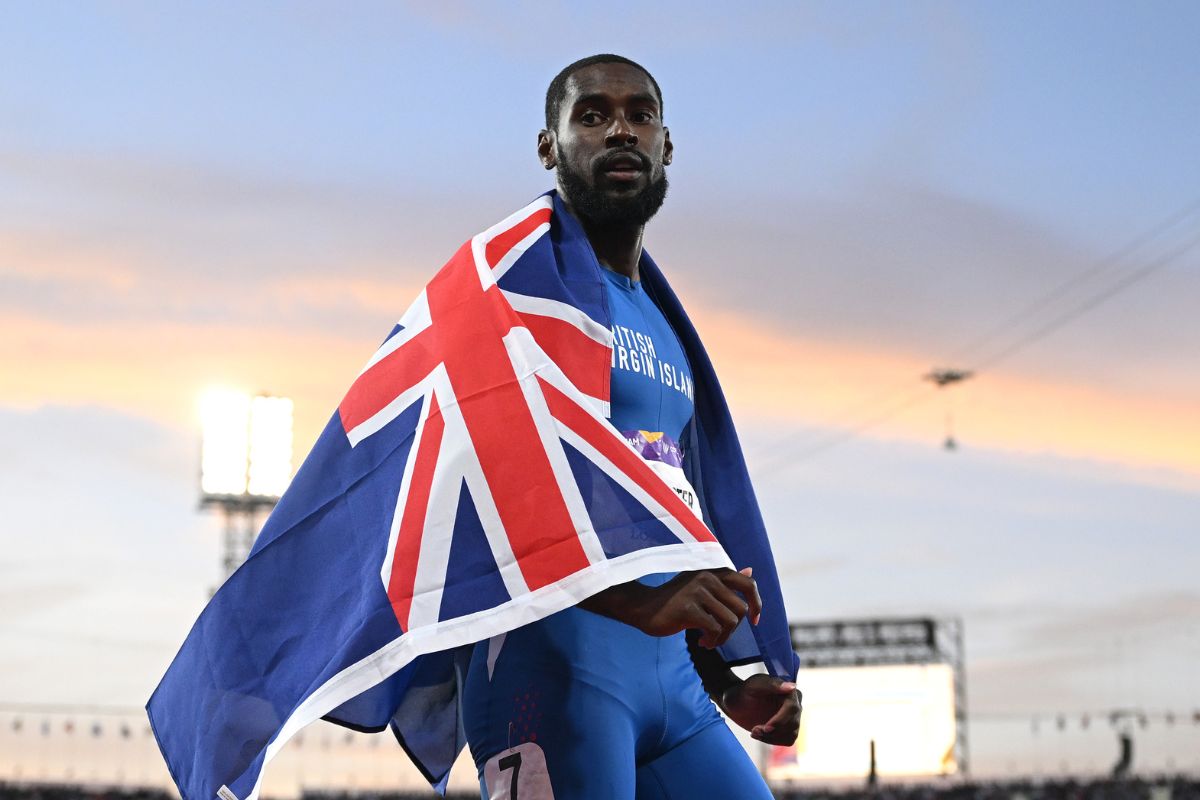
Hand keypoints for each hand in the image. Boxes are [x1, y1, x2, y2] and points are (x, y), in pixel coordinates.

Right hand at [580, 567, 760, 647]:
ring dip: (723, 637)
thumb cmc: (675, 599)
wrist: (644, 607)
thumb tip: (750, 569)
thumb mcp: (701, 585)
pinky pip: (715, 629)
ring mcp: (697, 592)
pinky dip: (713, 641)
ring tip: (709, 640)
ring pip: (730, 621)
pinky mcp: (688, 609)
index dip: (756, 603)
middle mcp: (707, 577)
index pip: (748, 584)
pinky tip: (701, 642)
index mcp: (712, 571)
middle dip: (734, 628)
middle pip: (741, 609)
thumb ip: (725, 580)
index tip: (755, 620)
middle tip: (719, 634)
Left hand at [719, 674, 801, 745]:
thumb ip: (772, 685)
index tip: (766, 728)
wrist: (738, 702)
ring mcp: (792, 718)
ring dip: (772, 737)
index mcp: (789, 691)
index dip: (780, 720)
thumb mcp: (755, 685)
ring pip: (791, 735)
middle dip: (773, 731)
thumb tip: (792, 687)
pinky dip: (772, 741)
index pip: (792, 708)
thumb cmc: (746, 690)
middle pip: (793, 724)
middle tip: (755, 730)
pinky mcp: (787, 729)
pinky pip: (787, 740)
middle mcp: (795, 705)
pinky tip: (759, 734)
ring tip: (754, 732)